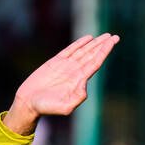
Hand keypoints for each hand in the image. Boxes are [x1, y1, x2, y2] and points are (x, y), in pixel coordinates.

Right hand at [5, 33, 119, 135]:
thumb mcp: (65, 107)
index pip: (95, 63)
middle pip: (92, 55)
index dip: (104, 51)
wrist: (29, 102)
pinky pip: (70, 50)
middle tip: (115, 37)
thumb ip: (76, 98)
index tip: (113, 42)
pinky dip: (79, 43)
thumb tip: (84, 84)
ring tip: (105, 36)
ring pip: (83, 51)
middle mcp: (75, 72)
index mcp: (79, 81)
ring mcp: (66, 66)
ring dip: (94, 43)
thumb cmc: (46, 108)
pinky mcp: (55, 62)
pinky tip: (88, 38)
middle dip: (103, 46)